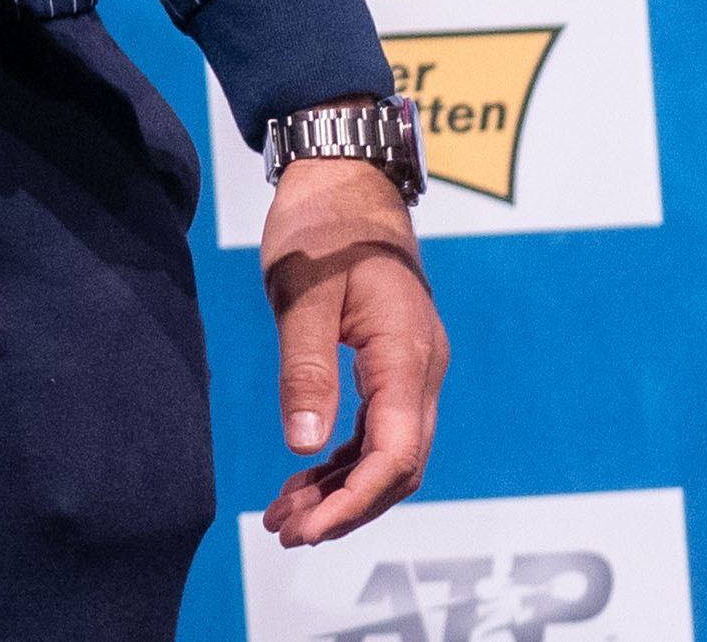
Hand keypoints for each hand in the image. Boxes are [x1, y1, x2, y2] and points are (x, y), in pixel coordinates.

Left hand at [260, 145, 448, 547]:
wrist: (347, 177)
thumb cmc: (324, 227)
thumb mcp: (303, 296)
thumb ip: (306, 370)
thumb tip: (304, 447)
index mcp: (406, 349)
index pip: (397, 452)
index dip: (355, 502)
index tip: (306, 528)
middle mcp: (422, 362)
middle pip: (402, 462)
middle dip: (347, 506)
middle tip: (284, 529)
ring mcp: (414, 361)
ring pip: (393, 449)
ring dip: (344, 488)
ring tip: (284, 513)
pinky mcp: (396, 359)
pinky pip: (382, 426)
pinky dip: (347, 459)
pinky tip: (306, 474)